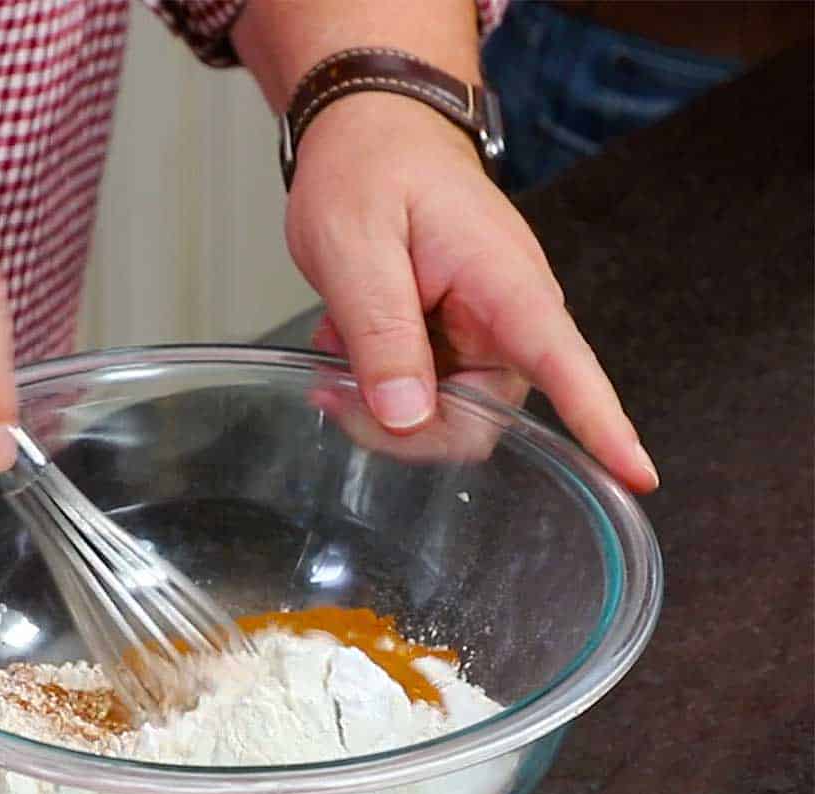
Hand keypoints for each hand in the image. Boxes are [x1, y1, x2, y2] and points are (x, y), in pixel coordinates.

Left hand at [284, 93, 658, 492]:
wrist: (371, 138)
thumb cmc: (370, 172)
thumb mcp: (356, 246)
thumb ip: (381, 331)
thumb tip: (408, 416)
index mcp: (505, 286)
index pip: (566, 364)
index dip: (601, 425)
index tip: (639, 477)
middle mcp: (508, 321)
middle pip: (477, 424)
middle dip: (402, 427)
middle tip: (334, 385)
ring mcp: (483, 339)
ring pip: (442, 422)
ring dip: (379, 403)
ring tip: (339, 341)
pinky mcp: (456, 349)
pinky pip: (423, 402)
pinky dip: (376, 387)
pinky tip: (349, 345)